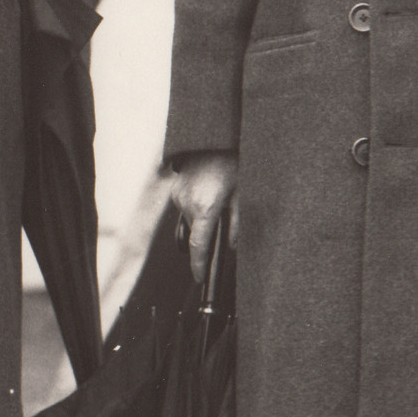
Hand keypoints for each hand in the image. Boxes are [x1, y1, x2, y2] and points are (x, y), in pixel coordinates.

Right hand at [169, 153, 238, 281]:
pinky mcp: (176, 189)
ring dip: (203, 220)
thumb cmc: (231, 163)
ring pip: (191, 221)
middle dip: (208, 235)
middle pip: (196, 233)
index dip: (199, 265)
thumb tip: (231, 245)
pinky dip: (196, 208)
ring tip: (219, 201)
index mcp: (205, 207)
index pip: (199, 245)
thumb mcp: (241, 194)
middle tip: (225, 222)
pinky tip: (209, 194)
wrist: (212, 138)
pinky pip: (185, 208)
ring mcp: (178, 195)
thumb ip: (237, 223)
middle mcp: (187, 203)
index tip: (200, 278)